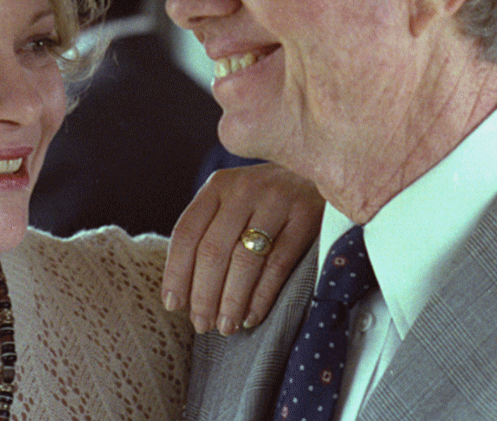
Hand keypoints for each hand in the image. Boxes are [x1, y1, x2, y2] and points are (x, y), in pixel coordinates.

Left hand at [162, 162, 322, 334]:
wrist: (323, 168)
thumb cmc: (267, 198)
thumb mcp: (235, 200)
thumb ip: (210, 230)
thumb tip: (184, 291)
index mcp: (218, 186)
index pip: (186, 232)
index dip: (177, 273)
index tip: (173, 305)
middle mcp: (244, 189)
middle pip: (213, 250)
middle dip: (204, 294)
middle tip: (202, 324)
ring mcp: (277, 201)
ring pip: (244, 260)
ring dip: (232, 300)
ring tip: (226, 327)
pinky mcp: (306, 216)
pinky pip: (278, 264)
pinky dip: (262, 296)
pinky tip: (252, 316)